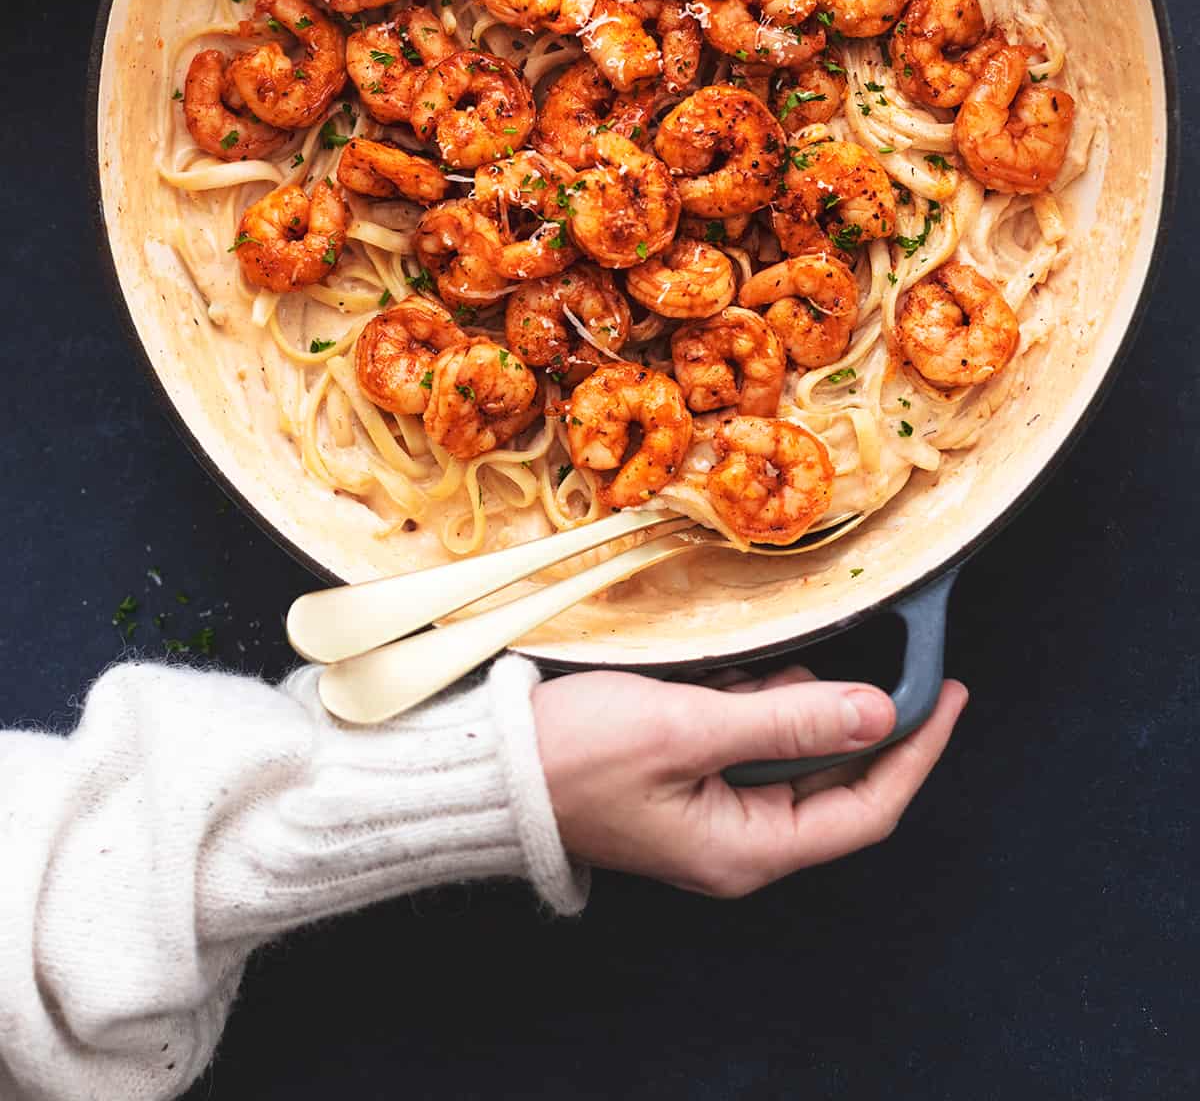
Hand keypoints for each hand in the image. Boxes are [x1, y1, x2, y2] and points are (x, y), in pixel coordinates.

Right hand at [534, 665, 967, 896]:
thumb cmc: (575, 753)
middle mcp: (739, 842)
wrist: (488, 765)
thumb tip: (879, 714)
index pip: (865, 809)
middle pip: (834, 782)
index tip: (950, 694)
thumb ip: (788, 721)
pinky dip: (753, 700)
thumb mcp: (688, 727)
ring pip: (792, 754)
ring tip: (755, 665)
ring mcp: (712, 815)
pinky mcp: (687, 784)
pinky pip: (748, 741)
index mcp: (747, 848)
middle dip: (847, 716)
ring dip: (792, 702)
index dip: (916, 752)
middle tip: (861, 649)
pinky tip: (725, 674)